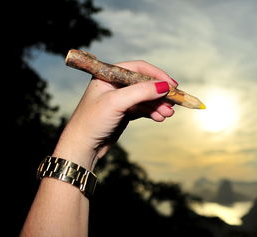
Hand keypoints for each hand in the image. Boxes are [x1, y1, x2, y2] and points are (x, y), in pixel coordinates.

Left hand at [53, 60, 176, 169]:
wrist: (82, 147)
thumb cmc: (93, 121)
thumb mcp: (117, 102)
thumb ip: (141, 92)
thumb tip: (165, 86)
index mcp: (109, 75)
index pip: (138, 68)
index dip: (157, 75)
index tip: (172, 85)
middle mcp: (115, 85)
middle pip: (145, 84)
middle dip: (160, 94)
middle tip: (173, 103)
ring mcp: (120, 99)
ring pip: (146, 98)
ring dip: (158, 105)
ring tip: (167, 114)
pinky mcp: (124, 113)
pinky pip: (143, 109)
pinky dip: (153, 112)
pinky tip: (160, 118)